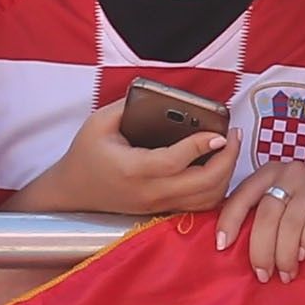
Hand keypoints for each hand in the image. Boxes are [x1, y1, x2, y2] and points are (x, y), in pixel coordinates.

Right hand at [16, 93, 239, 217]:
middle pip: (202, 185)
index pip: (175, 162)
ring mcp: (158, 205)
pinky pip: (200, 205)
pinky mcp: (163, 210)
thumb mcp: (98, 123)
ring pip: (207, 199)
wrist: (71, 193)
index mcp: (133, 170)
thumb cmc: (85, 155)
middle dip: (227, 160)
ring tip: (230, 148)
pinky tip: (219, 166)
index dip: (201, 146)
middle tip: (233, 135)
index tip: (220, 133)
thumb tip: (160, 94)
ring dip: (225, 175)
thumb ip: (128, 105)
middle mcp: (149, 193)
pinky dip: (217, 188)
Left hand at [216, 158, 304, 281]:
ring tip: (285, 274)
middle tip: (262, 274)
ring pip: (290, 224)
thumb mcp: (279, 195)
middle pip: (267, 216)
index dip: (229, 221)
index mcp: (266, 173)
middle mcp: (287, 173)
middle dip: (261, 250)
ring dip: (285, 255)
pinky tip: (303, 257)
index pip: (241, 197)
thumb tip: (230, 244)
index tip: (222, 246)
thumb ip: (259, 211)